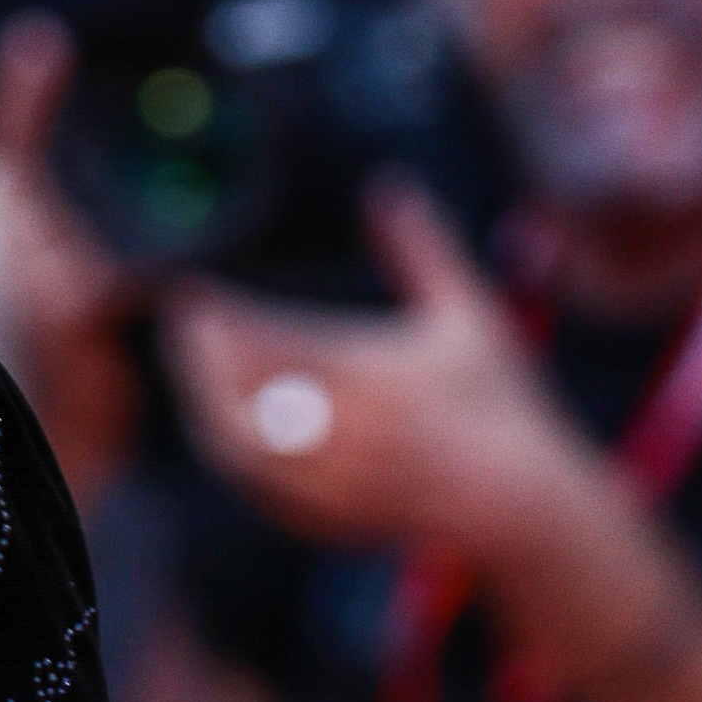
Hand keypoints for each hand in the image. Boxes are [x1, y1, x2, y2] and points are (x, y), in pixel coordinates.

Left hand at [161, 178, 589, 562]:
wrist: (516, 500)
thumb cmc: (496, 399)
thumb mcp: (465, 313)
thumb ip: (421, 248)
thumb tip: (388, 184)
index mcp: (367, 376)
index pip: (263, 340)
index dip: (217, 315)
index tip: (192, 291)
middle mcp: (339, 432)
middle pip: (233, 394)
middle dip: (197, 356)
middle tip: (184, 324)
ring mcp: (326, 480)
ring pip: (234, 445)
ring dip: (204, 403)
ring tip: (195, 368)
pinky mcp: (323, 516)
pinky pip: (255, 485)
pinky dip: (232, 450)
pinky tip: (224, 421)